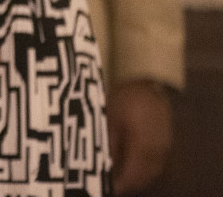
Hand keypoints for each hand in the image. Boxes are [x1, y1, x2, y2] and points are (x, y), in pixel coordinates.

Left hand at [110, 79, 173, 193]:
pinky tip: (128, 165)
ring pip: (150, 173)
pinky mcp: (166, 145)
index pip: (132, 177)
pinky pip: (155, 164)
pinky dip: (142, 169)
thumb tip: (102, 168)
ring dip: (134, 177)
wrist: (148, 82)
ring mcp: (165, 149)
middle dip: (126, 183)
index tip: (103, 187)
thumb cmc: (123, 98)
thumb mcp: (108, 120)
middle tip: (107, 183)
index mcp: (144, 147)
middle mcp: (158, 152)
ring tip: (115, 176)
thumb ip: (108, 146)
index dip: (118, 185)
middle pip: (142, 178)